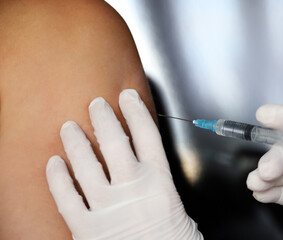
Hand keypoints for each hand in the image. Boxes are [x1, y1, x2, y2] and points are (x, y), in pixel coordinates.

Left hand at [46, 89, 202, 239]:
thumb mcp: (180, 213)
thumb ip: (162, 189)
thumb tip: (149, 173)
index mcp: (159, 184)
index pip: (147, 136)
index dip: (135, 111)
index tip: (127, 97)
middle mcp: (132, 190)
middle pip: (114, 142)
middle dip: (103, 118)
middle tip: (95, 104)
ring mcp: (107, 209)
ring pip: (86, 164)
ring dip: (75, 141)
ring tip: (69, 126)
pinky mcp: (86, 229)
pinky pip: (66, 197)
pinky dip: (58, 178)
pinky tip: (54, 163)